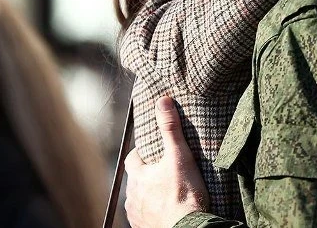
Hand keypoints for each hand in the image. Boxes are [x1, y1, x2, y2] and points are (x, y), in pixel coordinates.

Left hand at [124, 97, 208, 227]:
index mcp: (138, 176)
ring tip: (166, 193)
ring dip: (148, 195)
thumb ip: (170, 128)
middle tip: (165, 172)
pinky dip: (152, 212)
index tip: (154, 152)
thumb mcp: (180, 156)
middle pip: (136, 179)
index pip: (132, 158)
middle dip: (147, 175)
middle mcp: (132, 196)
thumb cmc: (184, 193)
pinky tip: (165, 211)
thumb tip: (163, 101)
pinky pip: (144, 217)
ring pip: (139, 199)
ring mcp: (136, 215)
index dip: (141, 154)